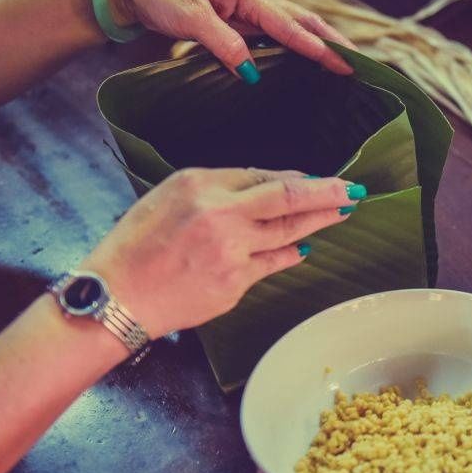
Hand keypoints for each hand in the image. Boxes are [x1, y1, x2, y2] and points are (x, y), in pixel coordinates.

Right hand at [80, 168, 364, 337]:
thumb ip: (217, 189)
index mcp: (200, 184)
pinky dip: (291, 253)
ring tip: (343, 212)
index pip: (262, 176)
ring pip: (288, 231)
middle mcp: (220, 213)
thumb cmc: (136, 245)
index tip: (318, 180)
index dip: (297, 179)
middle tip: (354, 189)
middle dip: (327, 193)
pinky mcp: (236, 282)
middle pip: (288, 198)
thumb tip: (265, 187)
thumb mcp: (168, 197)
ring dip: (320, 221)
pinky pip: (274, 263)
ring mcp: (232, 250)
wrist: (117, 295)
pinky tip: (304, 247)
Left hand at [108, 0, 354, 76]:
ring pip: (293, 27)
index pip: (289, 26)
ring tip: (344, 64)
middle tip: (358, 66)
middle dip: (332, 43)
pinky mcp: (239, 19)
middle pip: (303, 22)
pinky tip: (307, 60)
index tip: (342, 65)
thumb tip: (252, 72)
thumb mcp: (189, 18)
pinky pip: (276, 34)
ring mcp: (248, 7)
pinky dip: (297, 45)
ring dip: (319, 43)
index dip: (316, 47)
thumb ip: (223, 43)